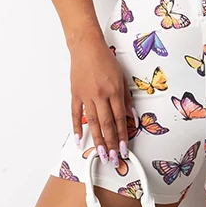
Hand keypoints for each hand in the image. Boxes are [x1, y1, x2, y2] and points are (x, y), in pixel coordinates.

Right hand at [69, 37, 134, 166]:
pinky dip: (76, 128)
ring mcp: (86, 96)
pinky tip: (78, 140)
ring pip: (92, 123)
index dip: (122, 136)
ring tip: (100, 154)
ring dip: (97, 140)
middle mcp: (101, 95)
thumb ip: (126, 98)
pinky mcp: (75, 94)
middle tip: (113, 159)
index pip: (119, 119)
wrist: (87, 47)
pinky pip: (75, 114)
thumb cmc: (105, 60)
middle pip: (106, 124)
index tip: (124, 148)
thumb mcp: (122, 77)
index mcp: (114, 91)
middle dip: (110, 144)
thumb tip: (130, 116)